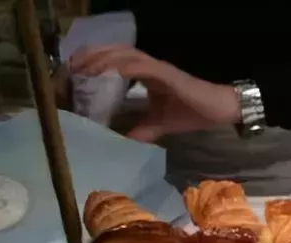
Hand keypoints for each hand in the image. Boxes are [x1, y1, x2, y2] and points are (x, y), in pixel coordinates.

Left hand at [68, 45, 240, 141]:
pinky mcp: (166, 74)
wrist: (219, 111)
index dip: (94, 63)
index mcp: (147, 75)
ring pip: (123, 54)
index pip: (115, 61)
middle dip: (91, 56)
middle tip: (71, 68)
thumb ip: (142, 131)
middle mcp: (149, 66)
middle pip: (114, 52)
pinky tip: (107, 72)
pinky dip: (122, 66)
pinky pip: (140, 65)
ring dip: (101, 59)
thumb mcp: (161, 125)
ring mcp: (157, 68)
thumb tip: (124, 142)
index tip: (76, 73)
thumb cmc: (193, 114)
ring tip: (83, 69)